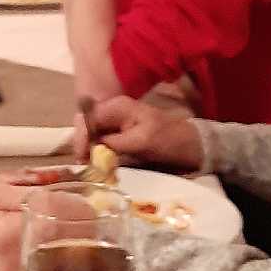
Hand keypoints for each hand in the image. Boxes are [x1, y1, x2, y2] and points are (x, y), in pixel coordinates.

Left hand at [0, 182, 95, 270]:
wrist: (106, 270)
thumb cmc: (75, 227)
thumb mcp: (41, 198)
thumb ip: (1, 193)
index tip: (11, 187)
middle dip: (8, 204)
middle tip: (38, 191)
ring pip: (7, 237)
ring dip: (22, 220)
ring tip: (51, 209)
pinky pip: (23, 252)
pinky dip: (33, 238)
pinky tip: (55, 230)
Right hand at [76, 95, 202, 171]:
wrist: (189, 144)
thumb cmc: (168, 139)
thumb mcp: (141, 141)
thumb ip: (115, 143)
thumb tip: (93, 149)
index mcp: (117, 106)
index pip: (88, 117)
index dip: (81, 136)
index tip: (80, 156)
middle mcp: (113, 110)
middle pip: (87, 123)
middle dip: (81, 142)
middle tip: (82, 163)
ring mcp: (116, 121)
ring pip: (92, 132)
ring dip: (88, 147)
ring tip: (86, 164)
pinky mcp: (120, 133)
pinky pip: (102, 139)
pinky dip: (97, 150)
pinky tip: (95, 161)